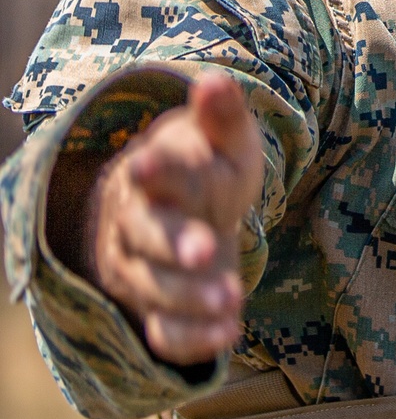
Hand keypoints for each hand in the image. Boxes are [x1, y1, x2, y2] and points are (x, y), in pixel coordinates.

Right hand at [83, 72, 262, 365]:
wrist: (181, 211)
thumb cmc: (206, 168)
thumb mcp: (223, 140)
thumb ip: (222, 115)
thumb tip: (214, 80)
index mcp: (154, 172)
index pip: (152, 172)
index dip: (154, 170)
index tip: (147, 166)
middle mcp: (138, 223)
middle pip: (147, 237)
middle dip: (174, 244)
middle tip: (207, 250)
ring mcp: (142, 270)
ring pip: (154, 288)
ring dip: (191, 296)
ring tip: (234, 299)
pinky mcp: (155, 311)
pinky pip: (164, 332)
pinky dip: (193, 338)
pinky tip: (229, 334)